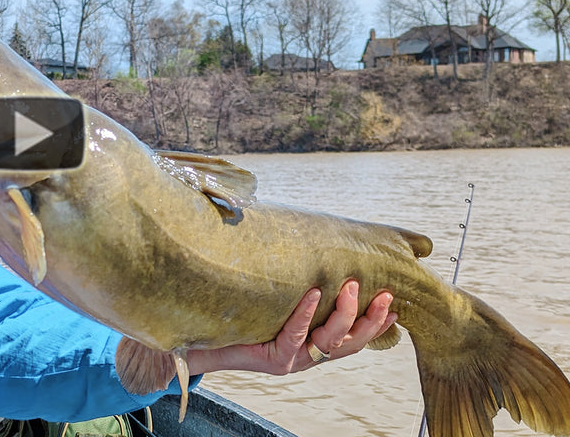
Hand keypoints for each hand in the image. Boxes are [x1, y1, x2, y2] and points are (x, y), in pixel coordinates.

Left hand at [187, 281, 396, 374]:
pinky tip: (311, 293)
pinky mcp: (277, 360)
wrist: (208, 345)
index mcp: (316, 345)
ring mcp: (295, 360)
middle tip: (386, 293)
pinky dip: (306, 312)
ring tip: (351, 287)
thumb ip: (299, 287)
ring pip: (331, 340)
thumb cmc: (243, 320)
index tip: (397, 304)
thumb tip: (311, 244)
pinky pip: (297, 334)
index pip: (357, 337)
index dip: (379, 324)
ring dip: (345, 313)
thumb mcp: (278, 303)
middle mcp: (310, 356)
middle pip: (352, 341)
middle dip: (372, 318)